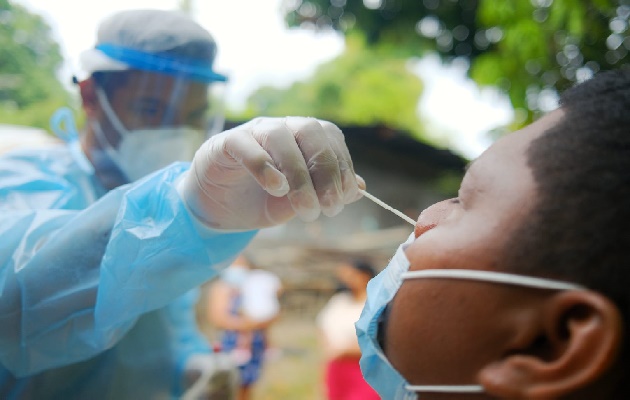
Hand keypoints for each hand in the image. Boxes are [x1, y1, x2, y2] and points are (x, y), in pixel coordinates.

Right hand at [178, 117, 362, 229]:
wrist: (219, 208)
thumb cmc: (262, 200)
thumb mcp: (298, 202)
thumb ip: (325, 192)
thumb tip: (360, 190)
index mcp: (303, 138)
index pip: (330, 138)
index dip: (343, 166)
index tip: (345, 198)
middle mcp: (282, 128)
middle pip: (311, 131)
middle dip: (326, 171)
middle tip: (330, 208)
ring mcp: (253, 132)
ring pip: (281, 137)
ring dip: (300, 175)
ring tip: (306, 209)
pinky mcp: (226, 143)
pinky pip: (247, 146)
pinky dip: (265, 166)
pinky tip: (277, 189)